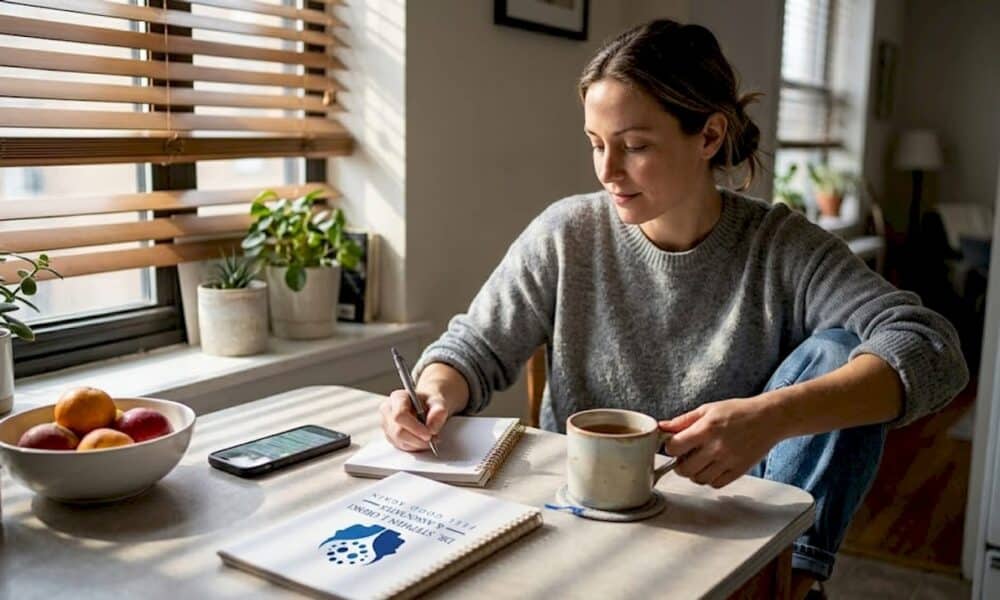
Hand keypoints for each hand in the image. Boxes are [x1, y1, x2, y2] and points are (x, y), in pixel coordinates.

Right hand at [379, 389, 449, 451]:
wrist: (425, 405)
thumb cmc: (429, 402)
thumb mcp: (438, 402)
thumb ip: (439, 412)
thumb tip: (431, 428)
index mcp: (398, 397)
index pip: (400, 415)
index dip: (414, 428)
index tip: (429, 434)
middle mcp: (388, 410)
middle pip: (398, 432)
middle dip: (417, 439)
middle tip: (432, 438)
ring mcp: (386, 424)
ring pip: (399, 441)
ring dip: (417, 444)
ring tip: (430, 438)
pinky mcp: (389, 436)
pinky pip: (401, 446)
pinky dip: (414, 446)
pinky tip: (422, 439)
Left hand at [660, 397, 782, 488]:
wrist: (769, 419)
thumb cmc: (738, 411)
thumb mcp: (707, 409)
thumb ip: (683, 421)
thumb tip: (662, 427)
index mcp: (706, 429)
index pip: (674, 447)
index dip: (670, 447)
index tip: (674, 445)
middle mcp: (716, 447)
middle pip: (683, 469)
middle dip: (679, 463)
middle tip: (685, 456)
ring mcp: (728, 461)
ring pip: (698, 479)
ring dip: (694, 472)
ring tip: (700, 461)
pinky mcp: (739, 471)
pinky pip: (716, 484)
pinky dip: (710, 479)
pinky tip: (712, 467)